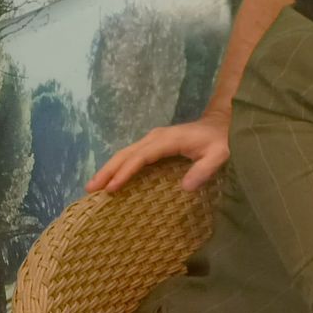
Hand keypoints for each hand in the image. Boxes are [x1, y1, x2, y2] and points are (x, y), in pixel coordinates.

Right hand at [88, 112, 230, 193]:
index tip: (112, 188)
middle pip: (125, 154)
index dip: (126, 172)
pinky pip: (132, 155)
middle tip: (91, 189)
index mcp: (167, 140)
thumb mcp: (219, 155)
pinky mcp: (153, 143)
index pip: (141, 157)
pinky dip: (118, 166)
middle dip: (107, 171)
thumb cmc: (220, 141)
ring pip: (125, 153)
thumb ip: (204, 170)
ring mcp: (153, 139)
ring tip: (93, 186)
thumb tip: (185, 188)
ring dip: (109, 168)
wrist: (221, 124)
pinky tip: (111, 178)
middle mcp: (155, 137)